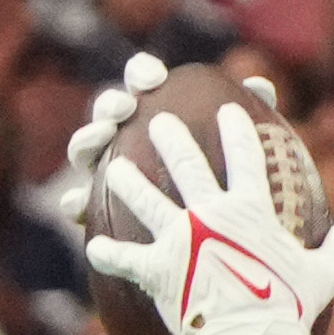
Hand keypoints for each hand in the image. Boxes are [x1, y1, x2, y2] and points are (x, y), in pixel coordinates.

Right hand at [62, 57, 281, 227]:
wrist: (220, 261)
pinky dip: (73, 202)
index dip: (142, 73)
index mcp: (158, 115)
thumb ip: (253, 124)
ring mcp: (112, 175)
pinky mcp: (101, 213)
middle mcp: (130, 139)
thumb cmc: (235, 204)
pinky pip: (82, 207)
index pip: (144, 82)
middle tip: (125, 110)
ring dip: (86, 140)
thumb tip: (261, 87)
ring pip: (86, 150)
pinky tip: (72, 206)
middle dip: (112, 103)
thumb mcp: (250, 165)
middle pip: (111, 110)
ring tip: (98, 142)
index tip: (153, 79)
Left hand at [85, 102, 333, 334]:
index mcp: (250, 210)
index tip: (229, 110)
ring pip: (145, 199)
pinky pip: (125, 259)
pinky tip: (94, 248)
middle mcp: (211, 213)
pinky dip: (108, 254)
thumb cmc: (290, 312)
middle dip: (169, 136)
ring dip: (128, 182)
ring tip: (112, 168)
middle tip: (156, 119)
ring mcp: (180, 238)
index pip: (245, 156)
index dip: (237, 130)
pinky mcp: (156, 269)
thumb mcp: (324, 278)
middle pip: (186, 163)